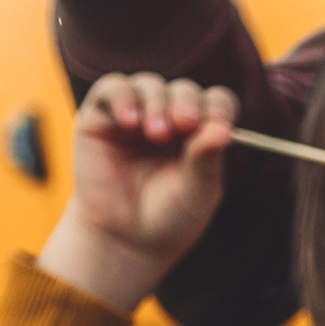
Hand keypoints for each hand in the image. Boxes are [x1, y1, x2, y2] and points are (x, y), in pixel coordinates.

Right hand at [39, 75, 235, 314]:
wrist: (126, 240)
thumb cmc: (169, 218)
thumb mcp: (197, 192)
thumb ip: (207, 159)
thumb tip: (223, 129)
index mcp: (199, 134)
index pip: (215, 103)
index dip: (218, 107)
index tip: (220, 123)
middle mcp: (169, 117)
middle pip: (184, 90)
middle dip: (186, 104)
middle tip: (185, 124)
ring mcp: (136, 114)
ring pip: (150, 85)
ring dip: (157, 104)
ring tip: (156, 134)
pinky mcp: (101, 115)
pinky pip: (112, 87)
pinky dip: (123, 98)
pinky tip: (130, 121)